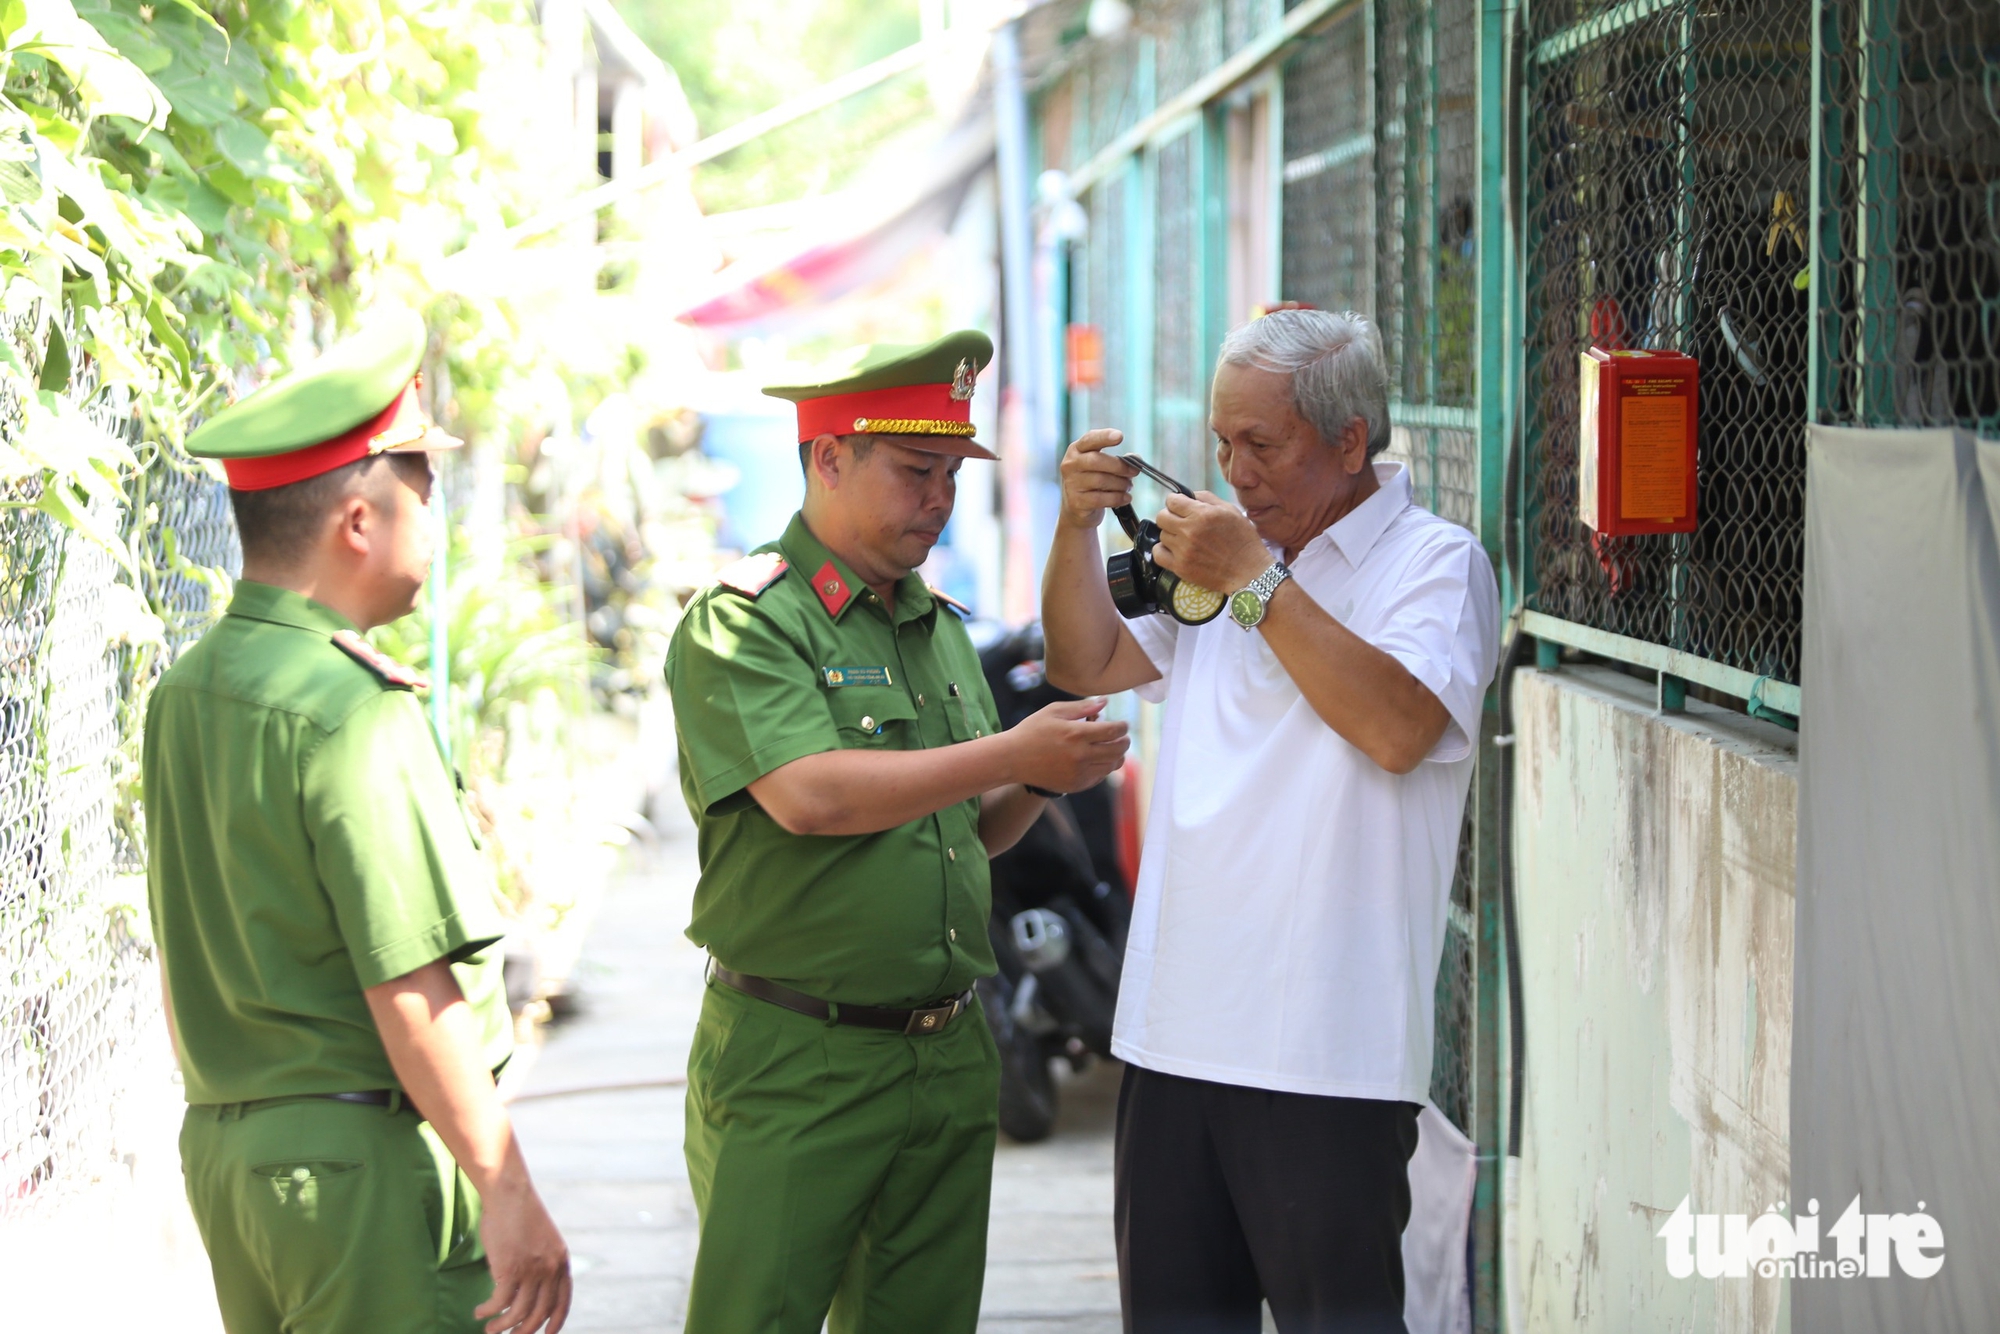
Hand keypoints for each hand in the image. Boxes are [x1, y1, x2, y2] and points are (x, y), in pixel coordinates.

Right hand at [474, 1179, 571, 1333]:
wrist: (509, 1194)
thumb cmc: (520, 1215)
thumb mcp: (542, 1241)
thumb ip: (542, 1265)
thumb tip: (528, 1292)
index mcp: (561, 1262)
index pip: (563, 1302)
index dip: (555, 1322)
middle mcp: (551, 1269)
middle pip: (540, 1313)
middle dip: (524, 1331)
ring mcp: (531, 1270)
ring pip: (518, 1313)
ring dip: (502, 1326)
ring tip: (490, 1329)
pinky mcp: (510, 1269)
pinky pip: (499, 1303)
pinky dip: (488, 1311)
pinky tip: (480, 1311)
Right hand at [1005, 697, 1129, 793]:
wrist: (1012, 759)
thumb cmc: (1032, 731)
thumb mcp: (1054, 711)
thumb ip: (1082, 707)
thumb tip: (1105, 702)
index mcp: (1076, 734)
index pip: (1113, 731)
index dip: (1123, 726)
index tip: (1123, 724)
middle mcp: (1080, 755)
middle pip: (1118, 750)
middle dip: (1124, 741)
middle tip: (1122, 736)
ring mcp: (1078, 772)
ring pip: (1112, 765)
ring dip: (1116, 755)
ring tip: (1110, 747)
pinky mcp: (1076, 785)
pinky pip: (1100, 776)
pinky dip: (1103, 767)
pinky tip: (1096, 759)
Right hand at [1057, 429, 1134, 529]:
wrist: (1077, 508)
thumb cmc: (1093, 481)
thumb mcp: (1102, 466)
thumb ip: (1119, 460)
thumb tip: (1136, 459)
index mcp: (1076, 450)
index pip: (1090, 439)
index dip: (1104, 437)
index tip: (1120, 436)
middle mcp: (1070, 464)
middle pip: (1097, 460)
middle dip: (1120, 466)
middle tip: (1134, 472)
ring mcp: (1071, 484)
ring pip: (1101, 481)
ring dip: (1121, 484)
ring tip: (1128, 486)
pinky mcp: (1076, 502)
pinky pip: (1101, 499)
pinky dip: (1118, 498)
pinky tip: (1126, 498)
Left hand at [1153, 492, 1271, 593]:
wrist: (1249, 572)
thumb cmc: (1243, 540)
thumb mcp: (1230, 510)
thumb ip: (1207, 498)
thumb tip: (1187, 496)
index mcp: (1202, 514)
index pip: (1172, 501)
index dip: (1176, 502)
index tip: (1181, 507)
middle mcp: (1190, 531)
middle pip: (1162, 517)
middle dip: (1170, 517)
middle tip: (1181, 523)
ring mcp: (1183, 550)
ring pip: (1162, 535)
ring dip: (1171, 535)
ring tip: (1185, 540)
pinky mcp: (1180, 567)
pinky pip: (1158, 554)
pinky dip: (1163, 551)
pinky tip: (1175, 550)